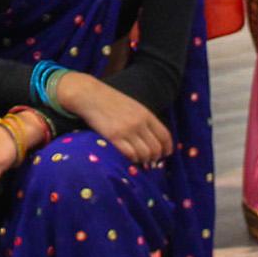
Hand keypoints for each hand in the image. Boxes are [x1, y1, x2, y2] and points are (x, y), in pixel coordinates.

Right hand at [56, 71, 171, 165]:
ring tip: (138, 160)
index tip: (165, 154)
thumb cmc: (111, 101)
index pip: (165, 136)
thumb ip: (144, 120)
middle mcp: (139, 123)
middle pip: (156, 148)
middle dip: (155, 157)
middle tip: (150, 160)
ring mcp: (127, 131)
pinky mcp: (114, 137)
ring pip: (144, 154)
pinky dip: (132, 159)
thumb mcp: (133, 106)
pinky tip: (128, 158)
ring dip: (143, 160)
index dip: (167, 148)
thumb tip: (153, 138)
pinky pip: (130, 154)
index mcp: (146, 114)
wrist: (90, 96)